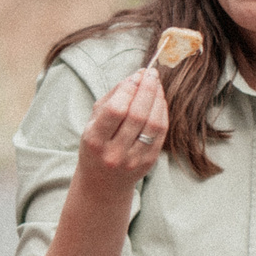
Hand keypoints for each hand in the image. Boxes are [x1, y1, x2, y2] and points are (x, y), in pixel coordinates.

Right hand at [76, 67, 167, 184]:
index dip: (129, 89)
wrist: (102, 182)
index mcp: (94, 140)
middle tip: (151, 73)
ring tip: (157, 84)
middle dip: (147, 89)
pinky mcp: (148, 162)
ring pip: (153, 124)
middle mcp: (114, 152)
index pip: (115, 110)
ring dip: (157, 99)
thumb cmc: (96, 145)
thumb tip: (135, 77)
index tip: (136, 75)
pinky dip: (162, 112)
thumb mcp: (93, 122)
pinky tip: (159, 100)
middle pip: (137, 115)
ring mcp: (133, 159)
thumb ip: (111, 99)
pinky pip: (161, 133)